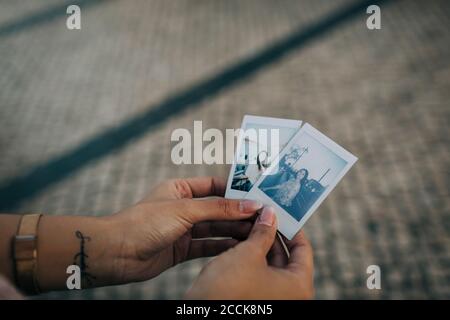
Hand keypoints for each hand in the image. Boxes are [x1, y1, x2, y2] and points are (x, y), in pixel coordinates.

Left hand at [108, 177, 262, 283]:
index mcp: (181, 189)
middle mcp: (183, 208)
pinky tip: (239, 247)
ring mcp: (183, 229)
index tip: (258, 196)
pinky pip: (207, 246)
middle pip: (218, 209)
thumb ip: (218, 209)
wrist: (116, 253)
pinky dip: (222, 247)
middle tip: (263, 218)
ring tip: (256, 233)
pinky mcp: (182, 249)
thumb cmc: (143, 223)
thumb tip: (249, 204)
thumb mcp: (185, 210)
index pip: (215, 186)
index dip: (236, 191)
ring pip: (214, 228)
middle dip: (238, 214)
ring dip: (234, 231)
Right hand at [185, 207, 313, 298]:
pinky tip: (237, 242)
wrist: (201, 312)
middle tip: (260, 215)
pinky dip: (251, 258)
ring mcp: (273, 298)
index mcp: (298, 286)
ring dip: (259, 244)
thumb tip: (270, 214)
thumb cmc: (229, 289)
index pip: (303, 249)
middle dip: (271, 234)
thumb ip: (263, 232)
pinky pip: (259, 274)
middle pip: (286, 257)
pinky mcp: (256, 299)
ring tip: (246, 224)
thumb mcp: (248, 253)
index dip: (291, 228)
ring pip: (270, 265)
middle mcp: (290, 295)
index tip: (280, 213)